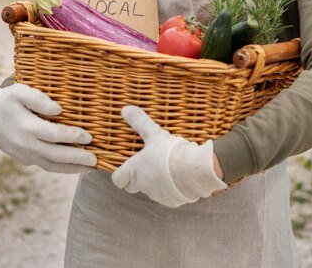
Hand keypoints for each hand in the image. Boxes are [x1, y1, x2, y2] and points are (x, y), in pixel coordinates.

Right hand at [0, 83, 96, 173]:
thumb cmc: (8, 101)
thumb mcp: (19, 91)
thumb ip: (38, 98)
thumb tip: (58, 110)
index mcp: (26, 127)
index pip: (54, 135)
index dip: (73, 137)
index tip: (89, 137)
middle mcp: (26, 145)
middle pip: (56, 155)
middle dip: (77, 158)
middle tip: (96, 159)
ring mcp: (26, 156)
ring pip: (52, 166)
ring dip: (73, 169)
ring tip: (92, 168)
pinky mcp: (27, 160)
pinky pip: (47, 166)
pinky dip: (63, 169)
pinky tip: (78, 166)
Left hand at [111, 106, 226, 206]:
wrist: (194, 170)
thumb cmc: (170, 152)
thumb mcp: (154, 133)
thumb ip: (139, 122)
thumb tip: (125, 109)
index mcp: (134, 171)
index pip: (117, 180)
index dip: (120, 173)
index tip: (126, 166)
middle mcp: (142, 186)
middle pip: (131, 187)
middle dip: (136, 178)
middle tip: (146, 165)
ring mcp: (157, 195)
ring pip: (150, 190)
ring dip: (154, 182)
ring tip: (166, 168)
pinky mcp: (171, 201)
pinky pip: (167, 195)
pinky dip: (169, 188)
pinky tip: (178, 177)